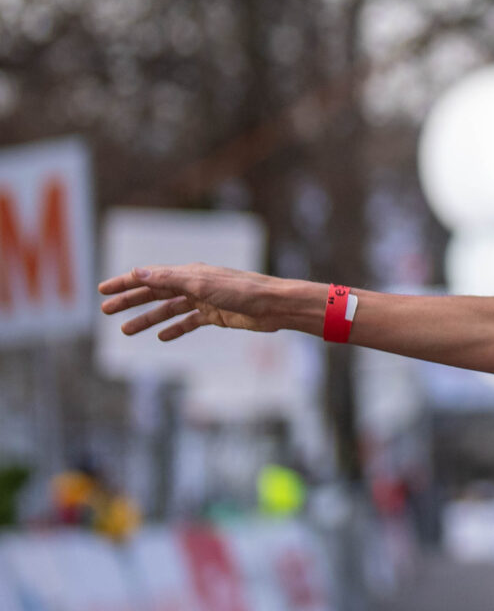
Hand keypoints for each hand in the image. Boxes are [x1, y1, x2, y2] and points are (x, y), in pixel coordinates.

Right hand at [98, 264, 312, 340]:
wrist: (274, 306)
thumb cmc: (241, 291)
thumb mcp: (201, 284)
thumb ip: (169, 280)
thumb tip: (138, 273)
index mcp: (187, 273)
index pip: (148, 277)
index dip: (125, 283)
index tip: (103, 291)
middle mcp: (193, 284)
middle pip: (154, 293)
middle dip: (130, 301)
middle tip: (106, 311)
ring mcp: (205, 301)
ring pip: (169, 310)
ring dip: (148, 319)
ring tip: (127, 331)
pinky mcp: (217, 316)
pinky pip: (190, 322)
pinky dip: (175, 329)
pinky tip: (162, 337)